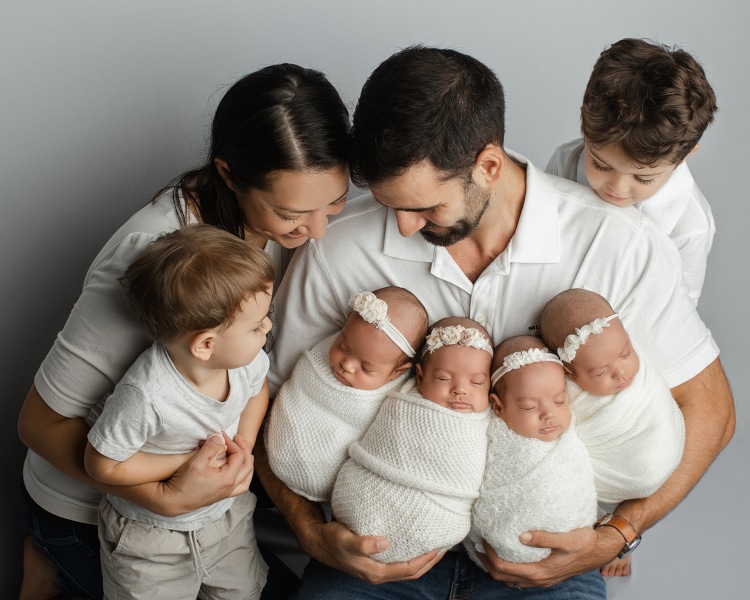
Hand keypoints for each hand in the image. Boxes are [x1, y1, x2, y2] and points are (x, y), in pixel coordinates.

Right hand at [159, 430, 253, 514]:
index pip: (239, 455)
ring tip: (245, 454)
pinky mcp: (220, 496)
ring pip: (246, 479)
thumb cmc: (184, 482)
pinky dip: (242, 476)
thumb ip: (210, 447)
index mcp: (228, 478)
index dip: (232, 442)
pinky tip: (236, 470)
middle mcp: (230, 487)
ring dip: (247, 464)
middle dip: (244, 450)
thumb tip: (220, 437)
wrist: (173, 501)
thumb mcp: (196, 461)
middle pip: (247, 466)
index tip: (221, 435)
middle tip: (238, 438)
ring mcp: (226, 493)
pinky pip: (239, 486)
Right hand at [302, 520, 442, 584]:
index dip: (426, 561)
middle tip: (445, 547)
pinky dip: (411, 554)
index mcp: (376, 572)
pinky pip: (399, 561)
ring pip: (406, 568)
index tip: (439, 548)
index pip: (408, 570)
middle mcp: (378, 574)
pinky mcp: (374, 561)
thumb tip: (384, 543)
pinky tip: (415, 543)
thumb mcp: (345, 540)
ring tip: (435, 546)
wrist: (318, 542)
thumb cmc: (332, 540)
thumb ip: (363, 544)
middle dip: (430, 562)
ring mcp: (377, 569)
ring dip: (422, 559)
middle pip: (411, 572)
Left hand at [476, 526, 619, 587]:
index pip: (504, 567)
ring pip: (510, 579)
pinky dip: (507, 569)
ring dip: (496, 567)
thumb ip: (543, 537)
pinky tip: (506, 555)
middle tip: (477, 546)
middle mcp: (538, 579)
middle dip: (486, 563)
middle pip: (502, 577)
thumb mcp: (565, 538)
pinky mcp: (544, 576)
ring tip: (487, 551)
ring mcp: (541, 580)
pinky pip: (519, 578)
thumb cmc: (584, 543)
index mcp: (539, 572)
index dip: (489, 555)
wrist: (600, 551)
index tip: (483, 539)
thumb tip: (522, 536)